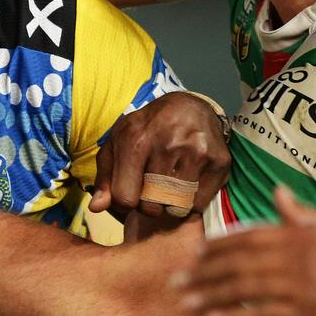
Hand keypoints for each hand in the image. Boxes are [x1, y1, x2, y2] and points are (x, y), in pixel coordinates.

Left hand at [88, 91, 230, 218]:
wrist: (189, 107)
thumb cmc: (147, 129)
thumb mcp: (117, 144)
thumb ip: (104, 177)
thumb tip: (96, 208)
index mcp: (135, 140)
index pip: (125, 198)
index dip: (124, 202)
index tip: (130, 192)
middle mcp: (167, 145)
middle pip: (151, 207)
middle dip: (147, 204)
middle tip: (151, 189)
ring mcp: (196, 153)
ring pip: (176, 207)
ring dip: (169, 204)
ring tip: (168, 186)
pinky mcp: (219, 161)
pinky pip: (199, 204)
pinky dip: (191, 201)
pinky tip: (186, 182)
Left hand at [176, 186, 315, 315]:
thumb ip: (301, 213)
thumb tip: (278, 192)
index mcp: (296, 233)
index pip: (245, 237)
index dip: (216, 246)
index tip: (194, 252)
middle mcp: (289, 256)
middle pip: (234, 263)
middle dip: (202, 271)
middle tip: (174, 278)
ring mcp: (296, 285)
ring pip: (240, 287)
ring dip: (208, 293)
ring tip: (183, 299)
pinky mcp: (307, 312)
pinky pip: (260, 314)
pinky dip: (232, 314)